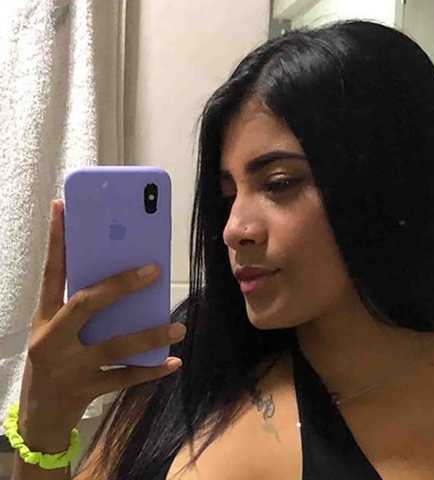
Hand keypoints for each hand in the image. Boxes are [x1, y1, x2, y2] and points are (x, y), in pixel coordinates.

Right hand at [18, 198, 185, 436]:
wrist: (37, 420)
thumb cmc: (54, 363)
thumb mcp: (58, 333)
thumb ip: (81, 310)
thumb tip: (125, 278)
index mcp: (44, 318)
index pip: (52, 272)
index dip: (57, 241)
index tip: (64, 208)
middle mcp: (52, 339)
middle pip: (86, 303)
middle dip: (120, 285)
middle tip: (153, 269)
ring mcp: (67, 367)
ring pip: (113, 346)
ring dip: (149, 335)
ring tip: (178, 328)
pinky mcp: (84, 391)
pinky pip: (124, 379)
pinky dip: (150, 371)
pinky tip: (173, 363)